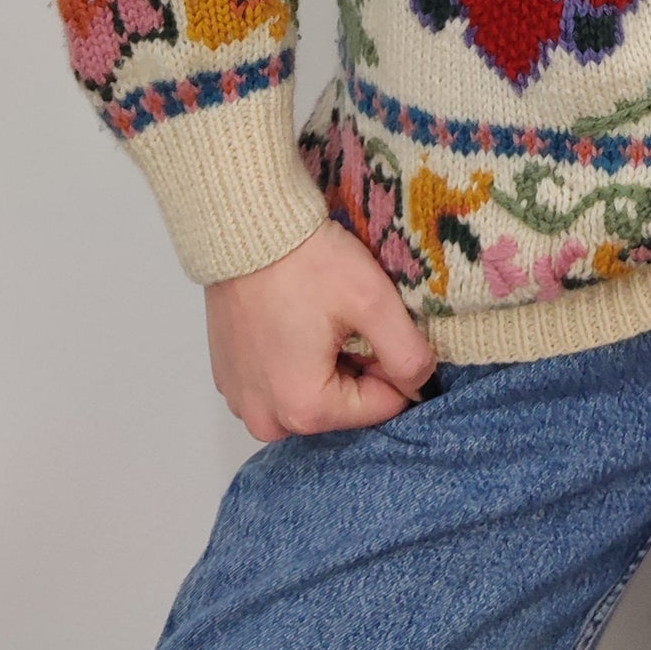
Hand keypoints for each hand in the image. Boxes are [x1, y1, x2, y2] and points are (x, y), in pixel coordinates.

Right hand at [205, 218, 437, 441]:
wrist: (246, 229)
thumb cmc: (306, 263)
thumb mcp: (373, 302)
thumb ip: (407, 354)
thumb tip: (421, 385)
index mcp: (305, 409)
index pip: (382, 406)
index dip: (392, 364)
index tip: (376, 324)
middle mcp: (267, 419)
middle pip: (344, 408)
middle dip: (358, 368)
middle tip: (348, 319)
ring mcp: (242, 401)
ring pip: (311, 400)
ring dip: (327, 367)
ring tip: (321, 319)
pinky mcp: (229, 380)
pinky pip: (277, 388)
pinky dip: (295, 363)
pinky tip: (296, 323)